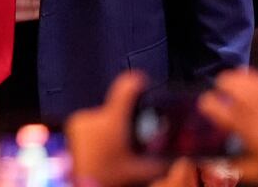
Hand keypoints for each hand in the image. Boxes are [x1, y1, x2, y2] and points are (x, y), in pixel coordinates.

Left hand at [66, 71, 167, 186]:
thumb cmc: (109, 180)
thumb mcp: (142, 172)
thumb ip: (165, 163)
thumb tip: (186, 157)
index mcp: (112, 124)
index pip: (126, 88)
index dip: (137, 82)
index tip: (142, 82)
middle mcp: (92, 118)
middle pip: (117, 110)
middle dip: (124, 123)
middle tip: (127, 144)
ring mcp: (78, 122)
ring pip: (103, 118)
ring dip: (109, 130)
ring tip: (112, 151)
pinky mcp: (71, 128)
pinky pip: (89, 124)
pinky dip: (97, 134)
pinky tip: (101, 150)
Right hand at [198, 70, 257, 186]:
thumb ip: (233, 168)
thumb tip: (209, 167)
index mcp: (255, 135)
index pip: (225, 113)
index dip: (211, 105)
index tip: (204, 103)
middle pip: (242, 90)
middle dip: (227, 83)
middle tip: (218, 83)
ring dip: (245, 77)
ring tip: (235, 76)